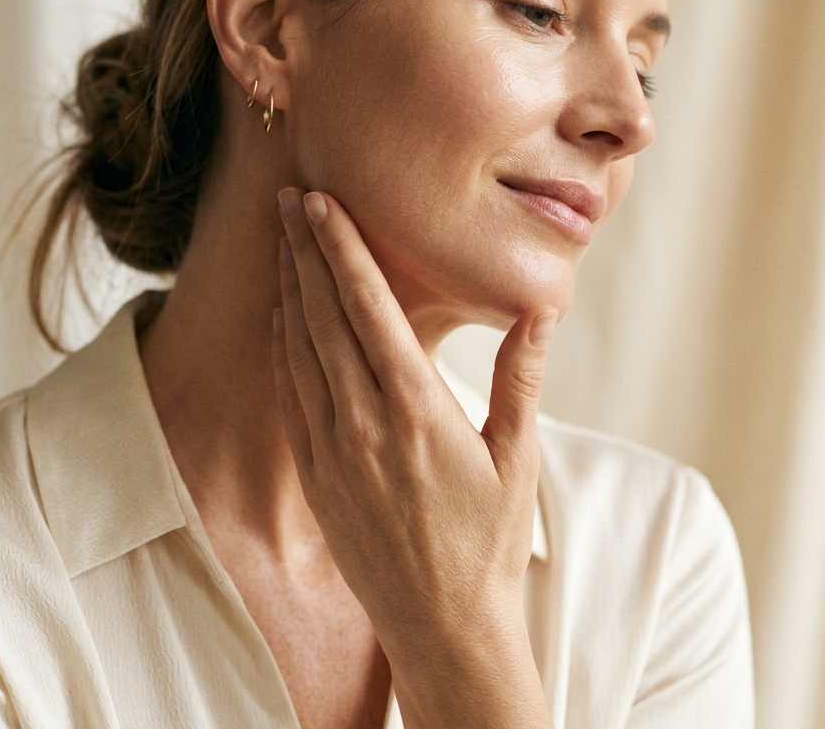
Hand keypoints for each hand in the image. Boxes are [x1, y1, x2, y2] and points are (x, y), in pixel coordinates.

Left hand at [271, 187, 557, 728]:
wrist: (442, 627)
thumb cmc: (489, 543)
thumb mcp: (518, 460)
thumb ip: (522, 379)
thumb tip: (541, 308)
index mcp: (418, 412)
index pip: (369, 310)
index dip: (341, 251)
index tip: (321, 204)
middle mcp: (366, 425)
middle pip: (325, 317)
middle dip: (305, 251)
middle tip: (289, 197)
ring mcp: (332, 451)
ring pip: (300, 350)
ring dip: (289, 290)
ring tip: (282, 241)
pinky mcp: (314, 476)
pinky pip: (291, 395)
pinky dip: (283, 346)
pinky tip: (283, 316)